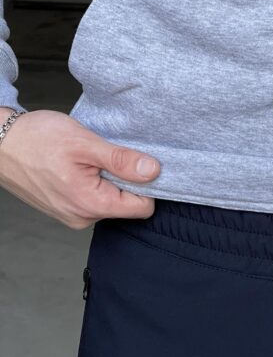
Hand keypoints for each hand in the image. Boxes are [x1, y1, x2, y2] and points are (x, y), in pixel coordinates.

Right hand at [0, 107, 160, 229]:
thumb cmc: (35, 139)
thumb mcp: (84, 143)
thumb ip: (121, 160)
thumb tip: (153, 171)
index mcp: (91, 204)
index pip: (142, 208)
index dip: (148, 185)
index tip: (138, 164)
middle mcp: (83, 217)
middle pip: (127, 205)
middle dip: (125, 180)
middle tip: (105, 156)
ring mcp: (73, 216)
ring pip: (110, 202)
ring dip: (107, 180)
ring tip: (87, 159)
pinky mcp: (65, 210)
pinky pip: (93, 200)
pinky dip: (93, 183)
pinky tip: (78, 166)